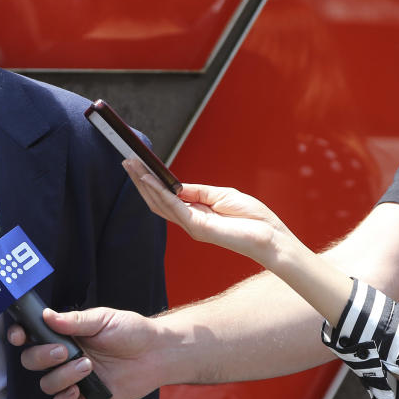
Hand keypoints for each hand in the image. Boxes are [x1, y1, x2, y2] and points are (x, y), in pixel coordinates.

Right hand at [8, 307, 161, 398]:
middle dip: (42, 356)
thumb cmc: (130, 330)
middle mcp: (63, 356)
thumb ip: (74, 321)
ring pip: (46, 384)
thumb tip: (47, 316)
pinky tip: (76, 392)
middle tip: (65, 351)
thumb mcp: (103, 319)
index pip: (31, 335)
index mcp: (64, 333)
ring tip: (88, 366)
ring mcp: (72, 378)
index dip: (19, 335)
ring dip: (62, 376)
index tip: (20, 335)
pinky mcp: (84, 398)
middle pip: (32, 361)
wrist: (156, 353)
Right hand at [122, 158, 295, 265]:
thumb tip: (175, 185)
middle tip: (127, 161)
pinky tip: (148, 179)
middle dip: (140, 180)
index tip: (139, 165)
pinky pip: (173, 207)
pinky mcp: (197, 227)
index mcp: (195, 213)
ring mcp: (191, 225)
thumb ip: (198, 192)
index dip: (150, 182)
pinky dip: (159, 192)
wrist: (271, 237)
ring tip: (132, 166)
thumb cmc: (253, 219)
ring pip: (159, 203)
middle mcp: (188, 221)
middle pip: (156, 200)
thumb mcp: (222, 196)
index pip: (165, 197)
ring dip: (143, 184)